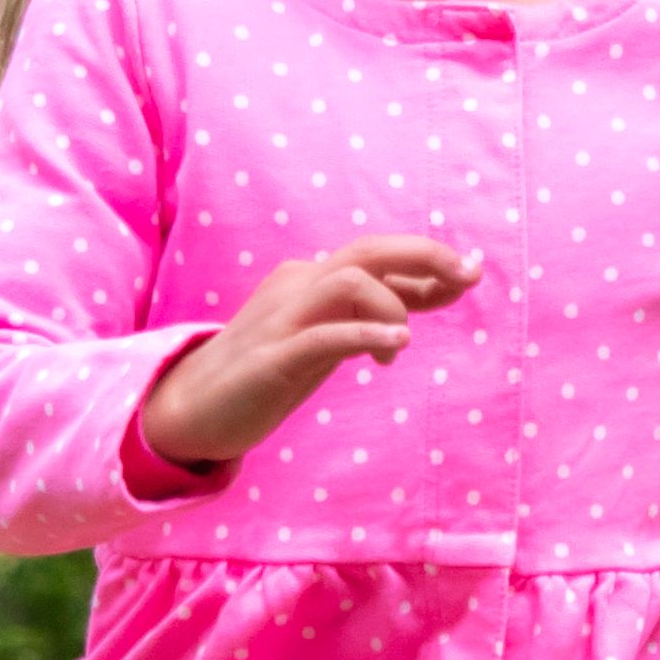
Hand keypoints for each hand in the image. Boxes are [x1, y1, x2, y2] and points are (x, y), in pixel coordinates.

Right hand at [135, 234, 482, 471]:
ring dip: (393, 305)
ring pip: (349, 279)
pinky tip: (397, 348)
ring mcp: (282, 319)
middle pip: (368, 250)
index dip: (430, 262)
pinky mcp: (271, 357)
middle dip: (426, 256)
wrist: (189, 409)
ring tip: (404, 345)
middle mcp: (297, 286)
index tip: (471, 275)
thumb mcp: (322, 339)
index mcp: (309, 280)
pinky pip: (324, 334)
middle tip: (468, 277)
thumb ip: (362, 318)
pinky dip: (367, 336)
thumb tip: (418, 304)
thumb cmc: (262, 374)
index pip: (379, 258)